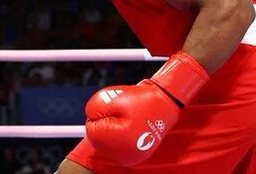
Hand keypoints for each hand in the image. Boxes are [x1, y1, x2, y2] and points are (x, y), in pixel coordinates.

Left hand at [85, 52, 208, 165]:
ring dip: (109, 130)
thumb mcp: (112, 97)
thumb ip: (94, 108)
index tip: (115, 108)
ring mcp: (130, 158)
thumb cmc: (140, 99)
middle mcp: (124, 155)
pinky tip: (129, 127)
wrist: (165, 103)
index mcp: (119, 141)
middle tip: (122, 113)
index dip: (99, 115)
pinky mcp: (134, 157)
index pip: (91, 130)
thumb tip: (89, 118)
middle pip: (97, 139)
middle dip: (104, 123)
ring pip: (105, 143)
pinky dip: (117, 136)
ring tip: (127, 120)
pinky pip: (115, 147)